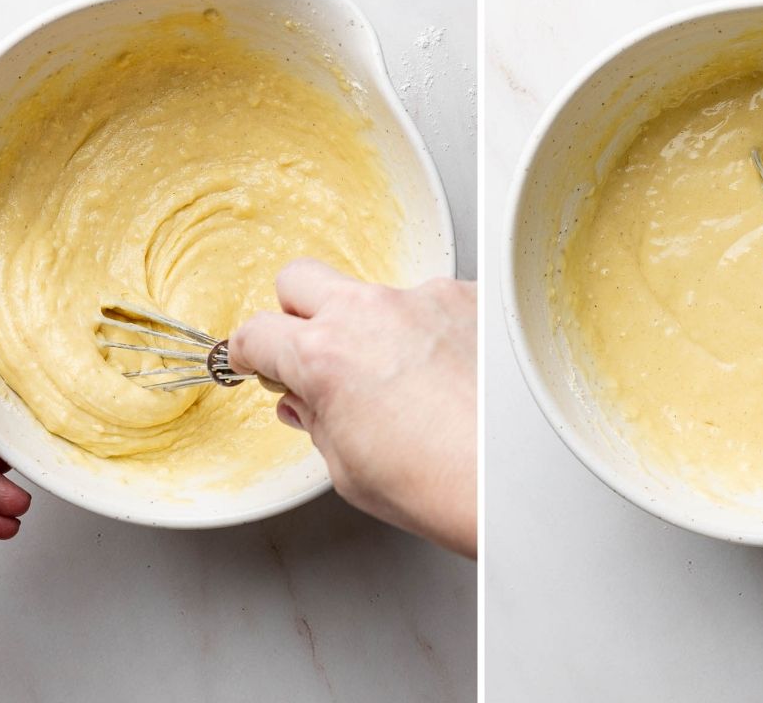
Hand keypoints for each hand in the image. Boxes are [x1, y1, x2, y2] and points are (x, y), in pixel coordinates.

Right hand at [230, 264, 475, 557]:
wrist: (514, 472)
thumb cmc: (439, 484)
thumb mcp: (350, 470)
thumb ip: (318, 422)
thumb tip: (305, 402)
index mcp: (324, 356)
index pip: (256, 332)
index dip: (248, 352)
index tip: (255, 360)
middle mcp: (368, 312)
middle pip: (299, 278)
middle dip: (295, 312)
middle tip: (312, 350)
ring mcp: (421, 296)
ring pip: (373, 294)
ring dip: (373, 326)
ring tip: (405, 380)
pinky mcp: (466, 295)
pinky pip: (430, 301)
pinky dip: (429, 329)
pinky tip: (448, 372)